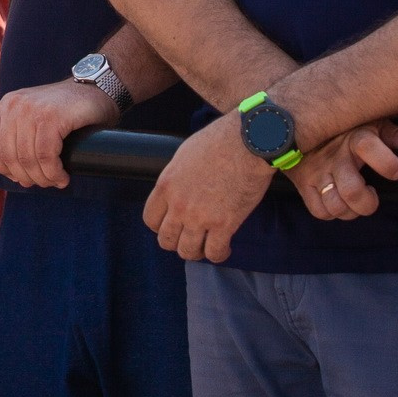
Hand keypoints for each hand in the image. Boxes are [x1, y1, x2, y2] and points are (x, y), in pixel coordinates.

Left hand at [0, 79, 118, 188]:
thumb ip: (22, 137)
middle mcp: (15, 105)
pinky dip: (53, 172)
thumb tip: (15, 176)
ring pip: (27, 158)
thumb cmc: (70, 110)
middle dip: (27, 177)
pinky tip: (62, 176)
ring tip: (56, 180)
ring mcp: (32, 109)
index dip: (2, 167)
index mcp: (8, 105)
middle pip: (9, 156)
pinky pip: (45, 155)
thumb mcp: (36, 117)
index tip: (19, 177)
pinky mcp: (52, 116)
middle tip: (44, 182)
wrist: (98, 88)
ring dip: (43, 178)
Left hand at [143, 110, 273, 261]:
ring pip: (187, 251)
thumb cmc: (219, 141)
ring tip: (206, 245)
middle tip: (189, 237)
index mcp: (166, 185)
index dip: (160, 226)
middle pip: (166, 240)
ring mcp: (200, 217)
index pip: (150, 219)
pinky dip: (218, 255)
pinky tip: (225, 247)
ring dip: (196, 252)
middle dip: (177, 241)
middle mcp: (178, 204)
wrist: (247, 143)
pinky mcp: (224, 225)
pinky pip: (214, 253)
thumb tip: (178, 189)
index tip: (172, 224)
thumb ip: (177, 178)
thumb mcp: (184, 155)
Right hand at [289, 120, 397, 220]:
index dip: (387, 164)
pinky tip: (337, 201)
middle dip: (367, 203)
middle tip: (371, 195)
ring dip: (349, 210)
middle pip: (351, 191)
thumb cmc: (343, 126)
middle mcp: (334, 156)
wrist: (295, 120)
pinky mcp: (302, 182)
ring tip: (353, 201)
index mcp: (355, 138)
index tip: (396, 172)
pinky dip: (331, 212)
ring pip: (335, 205)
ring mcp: (316, 171)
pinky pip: (318, 210)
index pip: (369, 148)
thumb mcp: (372, 124)